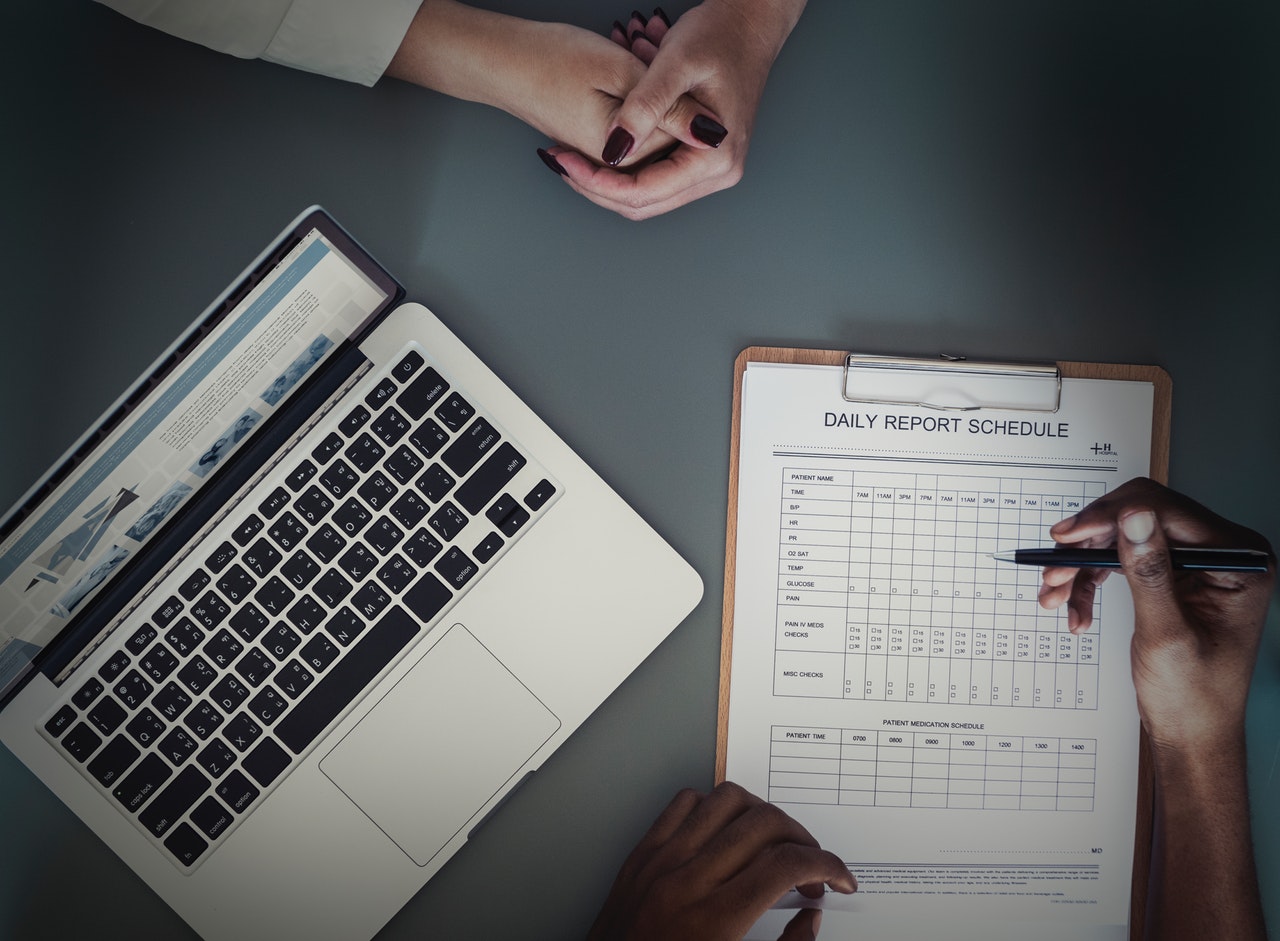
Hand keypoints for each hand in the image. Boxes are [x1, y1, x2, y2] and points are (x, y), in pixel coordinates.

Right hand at [386, 2, 676, 169]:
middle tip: (652, 59)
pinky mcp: (599, 146)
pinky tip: (631, 79)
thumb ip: (670, 107)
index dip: (686, 101)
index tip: (665, 60)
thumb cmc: (550, 59)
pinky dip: (642, 110)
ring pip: (656, 142)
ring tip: (640, 64)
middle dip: (672, 109)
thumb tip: (713, 134)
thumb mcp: (621, 71)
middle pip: (672, 148)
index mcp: (623, 155)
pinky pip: (637, 136)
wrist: (502, 62)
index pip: (685, 143)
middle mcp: (616, 167)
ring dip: (657, 110)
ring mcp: (606, 160)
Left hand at [547, 1, 806, 219]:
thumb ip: (645, 107)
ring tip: (570, 156)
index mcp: (716, 158)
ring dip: (606, 183)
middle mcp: (718, 173)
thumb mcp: (676, 63)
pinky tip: (595, 152)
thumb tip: (613, 150)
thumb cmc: (718, 37)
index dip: (598, 182)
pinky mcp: (699, 161)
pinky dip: (621, 172)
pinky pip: (654, 182)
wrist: (747, 26)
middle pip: (643, 205)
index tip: (563, 159)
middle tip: (559, 159)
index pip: (645, 192)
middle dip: (597, 187)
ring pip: (646, 199)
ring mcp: (710, 171)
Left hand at [586, 781, 854, 940]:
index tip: (839, 880)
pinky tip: (726, 832)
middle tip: (812, 868)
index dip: (826, 866)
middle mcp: (686, 881)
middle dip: (802, 840)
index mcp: (714, 921)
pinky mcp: (641, 854)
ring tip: (774, 843)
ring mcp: (660, 861)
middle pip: (764, 825)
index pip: (785, 866)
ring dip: (762, 814)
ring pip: (726, 801)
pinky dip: (713, 807)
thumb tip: (811, 915)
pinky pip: (683, 803)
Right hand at [1037, 477, 1274, 750]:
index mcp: (1238, 561)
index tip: (1067, 536)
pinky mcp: (1173, 576)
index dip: (1110, 517)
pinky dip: (1091, 581)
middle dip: (1090, 544)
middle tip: (1055, 566)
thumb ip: (1149, 572)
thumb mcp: (1166, 633)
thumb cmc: (1194, 696)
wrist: (1191, 732)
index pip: (1166, 511)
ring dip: (1083, 565)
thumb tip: (1134, 517)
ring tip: (1055, 592)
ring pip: (1123, 539)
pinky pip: (1121, 561)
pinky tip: (1074, 608)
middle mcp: (1221, 554)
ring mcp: (1196, 564)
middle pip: (1139, 519)